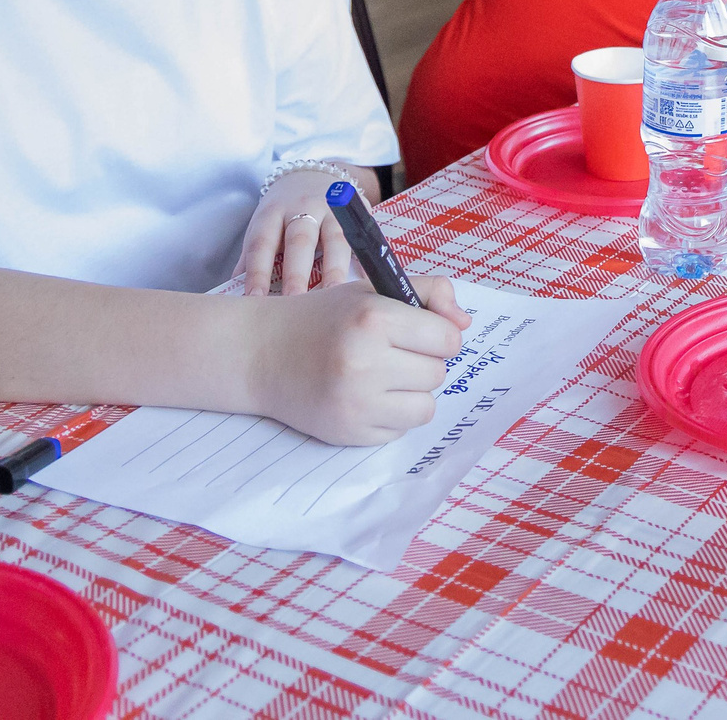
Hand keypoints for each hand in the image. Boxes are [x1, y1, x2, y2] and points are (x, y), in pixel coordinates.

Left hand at [236, 164, 374, 295]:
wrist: (313, 175)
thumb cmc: (282, 212)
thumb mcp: (262, 226)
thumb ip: (250, 259)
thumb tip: (234, 297)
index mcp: (273, 213)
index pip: (262, 243)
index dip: (258, 271)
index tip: (254, 299)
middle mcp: (303, 208)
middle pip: (299, 240)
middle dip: (297, 272)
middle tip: (294, 302)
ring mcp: (333, 210)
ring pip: (335, 239)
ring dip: (334, 269)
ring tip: (332, 297)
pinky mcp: (357, 213)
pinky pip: (362, 238)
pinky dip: (364, 261)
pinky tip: (364, 284)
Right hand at [246, 277, 472, 445]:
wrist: (261, 354)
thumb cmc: (323, 319)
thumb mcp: (371, 291)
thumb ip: (428, 294)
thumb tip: (465, 323)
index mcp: (373, 319)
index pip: (447, 339)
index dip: (438, 335)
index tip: (418, 332)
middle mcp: (365, 363)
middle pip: (438, 374)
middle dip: (422, 362)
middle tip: (392, 353)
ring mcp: (355, 404)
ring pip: (425, 408)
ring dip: (411, 393)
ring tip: (382, 377)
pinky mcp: (348, 434)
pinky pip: (398, 431)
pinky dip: (389, 416)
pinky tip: (364, 397)